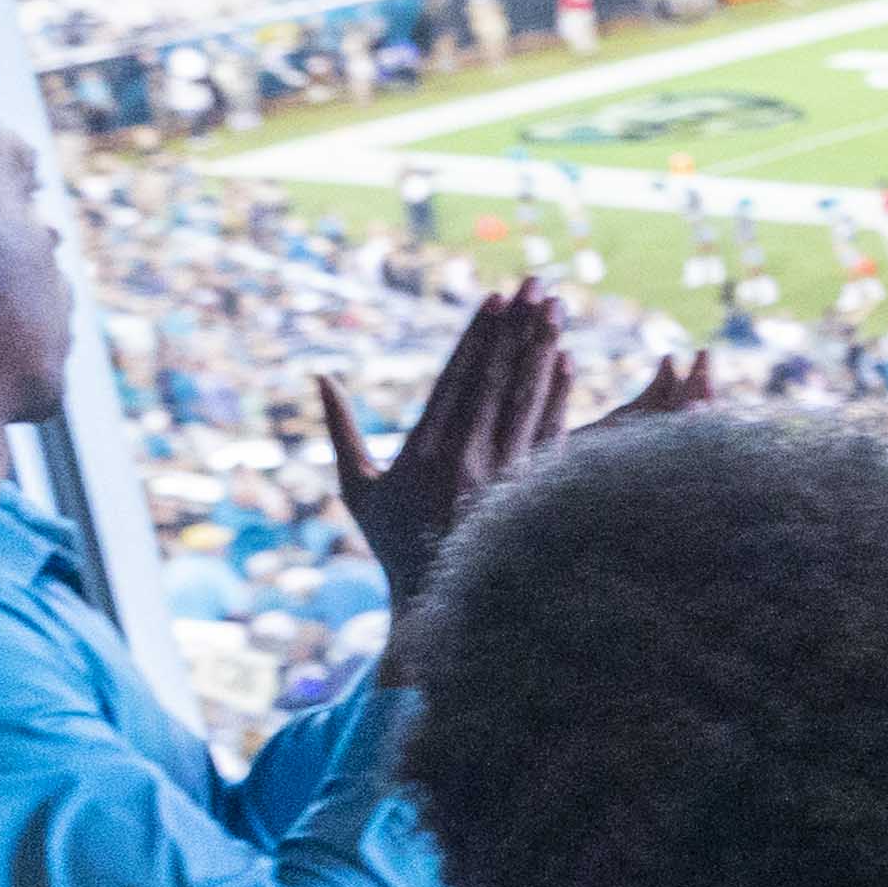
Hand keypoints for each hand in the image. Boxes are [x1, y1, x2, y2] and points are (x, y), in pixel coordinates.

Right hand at [315, 286, 707, 597]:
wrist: (438, 600)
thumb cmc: (392, 541)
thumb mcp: (356, 488)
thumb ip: (340, 430)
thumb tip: (320, 377)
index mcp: (423, 451)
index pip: (456, 379)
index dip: (477, 337)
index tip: (493, 300)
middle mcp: (465, 458)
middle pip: (496, 380)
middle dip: (516, 329)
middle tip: (533, 286)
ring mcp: (501, 476)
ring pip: (525, 401)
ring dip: (541, 351)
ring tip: (553, 310)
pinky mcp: (527, 492)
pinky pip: (548, 435)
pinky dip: (558, 397)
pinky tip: (567, 363)